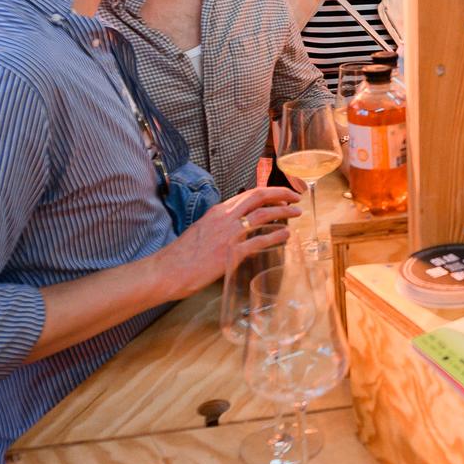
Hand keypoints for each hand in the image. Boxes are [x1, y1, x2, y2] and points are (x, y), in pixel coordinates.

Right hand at [155, 186, 301, 299]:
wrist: (167, 271)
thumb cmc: (181, 256)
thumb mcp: (202, 231)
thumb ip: (220, 227)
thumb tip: (236, 230)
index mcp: (217, 212)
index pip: (248, 194)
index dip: (268, 192)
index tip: (281, 194)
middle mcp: (225, 218)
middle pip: (259, 197)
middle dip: (281, 194)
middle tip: (296, 198)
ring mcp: (229, 234)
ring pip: (263, 215)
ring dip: (284, 212)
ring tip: (296, 214)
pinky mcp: (232, 252)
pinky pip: (260, 241)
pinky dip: (276, 236)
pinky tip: (286, 236)